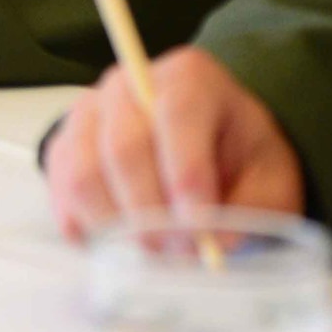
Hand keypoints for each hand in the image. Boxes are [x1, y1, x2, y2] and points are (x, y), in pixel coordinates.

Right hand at [45, 46, 304, 240]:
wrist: (208, 145)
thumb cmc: (239, 157)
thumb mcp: (270, 177)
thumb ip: (254, 207)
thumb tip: (217, 241)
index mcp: (189, 78)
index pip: (177, 114)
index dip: (186, 173)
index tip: (201, 228)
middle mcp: (129, 85)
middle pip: (122, 147)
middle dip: (150, 213)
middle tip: (180, 253)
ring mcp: (89, 114)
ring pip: (83, 173)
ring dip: (117, 226)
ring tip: (154, 253)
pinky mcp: (66, 148)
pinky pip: (62, 192)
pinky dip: (86, 228)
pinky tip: (119, 244)